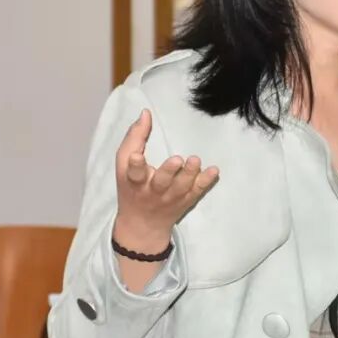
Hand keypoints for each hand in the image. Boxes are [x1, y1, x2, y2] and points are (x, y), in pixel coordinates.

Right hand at [113, 109, 218, 251]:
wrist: (143, 224)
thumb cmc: (132, 187)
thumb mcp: (124, 165)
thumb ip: (135, 138)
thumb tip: (146, 113)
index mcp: (134, 181)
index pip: (133, 173)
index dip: (135, 165)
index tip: (137, 156)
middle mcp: (152, 192)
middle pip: (161, 182)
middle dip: (168, 171)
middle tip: (177, 159)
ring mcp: (171, 198)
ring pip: (181, 188)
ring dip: (189, 174)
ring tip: (195, 160)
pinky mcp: (186, 201)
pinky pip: (197, 192)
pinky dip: (205, 182)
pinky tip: (214, 171)